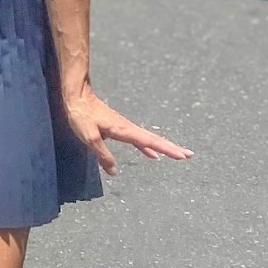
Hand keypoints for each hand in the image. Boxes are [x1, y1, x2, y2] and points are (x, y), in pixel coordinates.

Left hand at [63, 84, 191, 177]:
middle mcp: (128, 128)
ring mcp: (125, 127)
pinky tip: (151, 155)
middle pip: (155, 139)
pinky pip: (139, 139)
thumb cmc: (82, 115)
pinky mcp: (120, 128)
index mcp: (124, 130)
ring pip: (149, 139)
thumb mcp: (89, 137)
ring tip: (177, 155)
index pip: (149, 141)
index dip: (166, 149)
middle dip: (172, 148)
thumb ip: (102, 155)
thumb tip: (115, 172)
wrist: (77, 96)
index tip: (182, 155)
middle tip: (190, 155)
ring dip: (164, 147)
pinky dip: (148, 147)